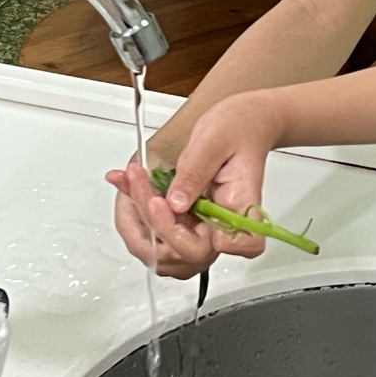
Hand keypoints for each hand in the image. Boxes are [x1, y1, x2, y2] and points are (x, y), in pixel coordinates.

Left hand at [106, 93, 276, 278]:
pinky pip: (161, 232)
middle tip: (140, 185)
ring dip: (141, 223)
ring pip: (170, 250)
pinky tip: (132, 185)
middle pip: (192, 253)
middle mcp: (226, 223)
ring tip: (132, 183)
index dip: (215, 243)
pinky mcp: (190, 221)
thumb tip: (175, 203)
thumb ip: (194, 174)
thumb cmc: (237, 128)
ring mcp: (206, 226)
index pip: (243, 245)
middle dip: (155, 224)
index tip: (181, 211)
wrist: (241, 124)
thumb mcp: (212, 141)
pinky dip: (139, 213)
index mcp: (243, 203)